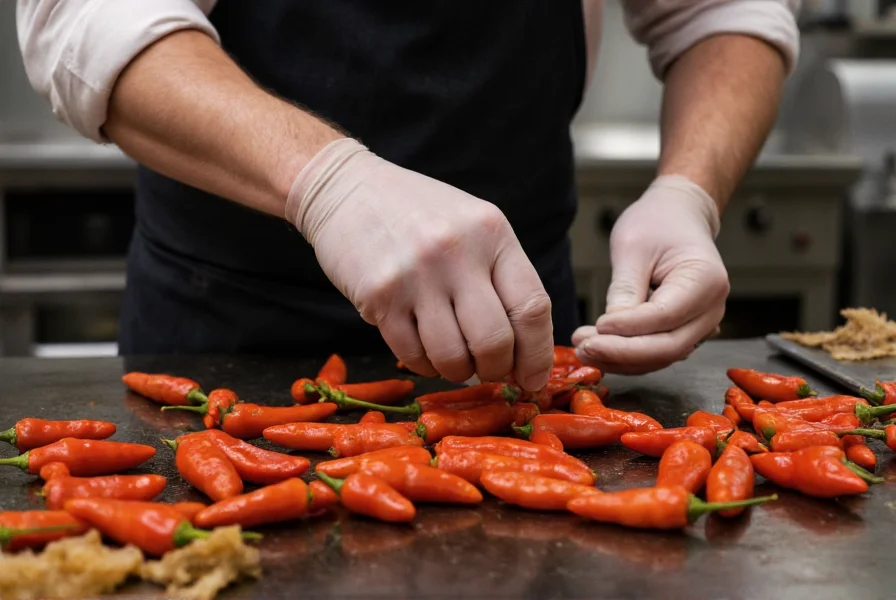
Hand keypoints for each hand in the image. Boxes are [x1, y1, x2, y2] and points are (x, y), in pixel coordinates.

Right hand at [286, 138, 553, 389]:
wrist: (347, 189)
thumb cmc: (417, 212)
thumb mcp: (472, 225)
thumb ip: (500, 276)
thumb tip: (524, 350)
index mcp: (492, 232)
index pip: (532, 307)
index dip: (537, 355)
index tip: (532, 379)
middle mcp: (457, 252)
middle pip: (495, 341)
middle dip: (495, 369)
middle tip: (488, 370)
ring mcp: (416, 274)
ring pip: (452, 356)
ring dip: (457, 371)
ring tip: (453, 358)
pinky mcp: (379, 295)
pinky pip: (412, 354)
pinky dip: (424, 364)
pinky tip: (423, 349)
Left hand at [572, 175, 728, 373]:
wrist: (677, 217)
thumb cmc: (657, 224)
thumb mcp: (633, 247)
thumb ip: (625, 289)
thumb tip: (609, 330)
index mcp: (706, 281)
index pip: (666, 316)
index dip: (629, 327)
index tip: (597, 325)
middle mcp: (711, 309)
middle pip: (668, 347)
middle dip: (622, 352)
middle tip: (583, 348)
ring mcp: (701, 325)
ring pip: (661, 356)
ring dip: (620, 359)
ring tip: (583, 348)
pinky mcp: (684, 332)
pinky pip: (657, 352)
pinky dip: (627, 355)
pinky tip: (598, 347)